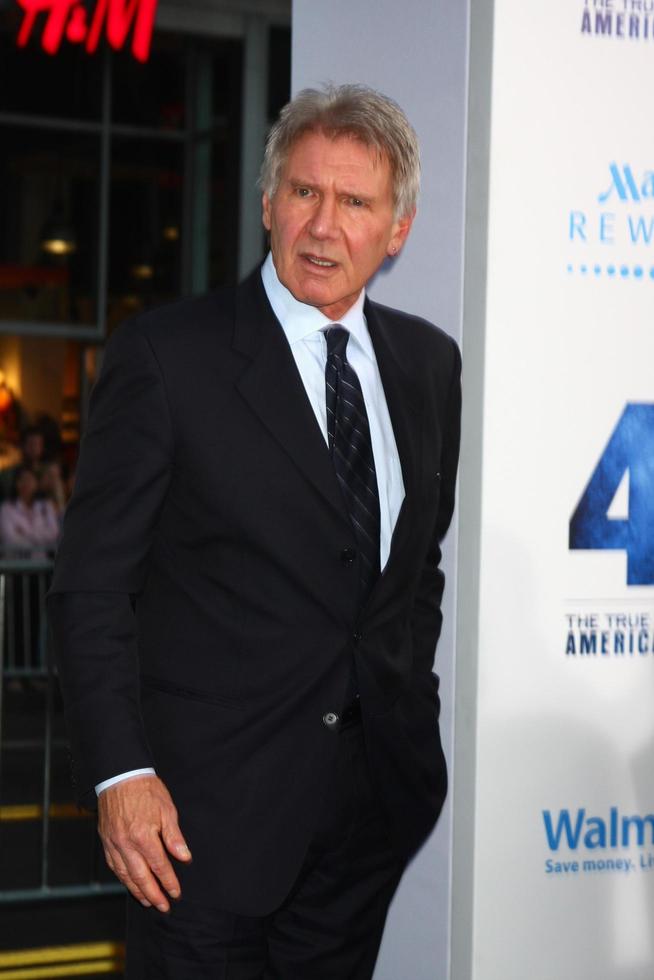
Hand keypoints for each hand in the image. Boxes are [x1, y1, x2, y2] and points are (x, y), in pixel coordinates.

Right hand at [98, 774, 191, 911]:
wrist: (120, 776)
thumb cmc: (146, 790)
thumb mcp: (167, 809)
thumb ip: (174, 837)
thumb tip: (184, 858)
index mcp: (143, 835)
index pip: (159, 866)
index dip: (168, 882)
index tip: (176, 893)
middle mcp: (126, 843)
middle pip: (141, 876)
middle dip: (153, 894)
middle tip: (163, 907)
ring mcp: (113, 843)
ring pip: (125, 875)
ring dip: (137, 890)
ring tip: (148, 901)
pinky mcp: (105, 841)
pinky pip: (114, 866)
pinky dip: (123, 878)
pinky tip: (130, 884)